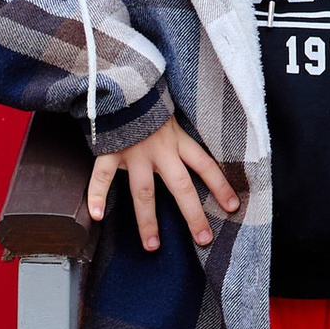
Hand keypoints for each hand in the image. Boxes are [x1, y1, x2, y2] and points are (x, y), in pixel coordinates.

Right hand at [87, 113, 241, 253]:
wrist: (120, 82)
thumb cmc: (147, 102)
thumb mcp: (171, 116)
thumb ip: (180, 136)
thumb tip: (196, 157)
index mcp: (178, 140)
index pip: (205, 165)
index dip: (220, 185)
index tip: (233, 207)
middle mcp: (159, 150)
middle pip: (180, 187)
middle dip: (193, 215)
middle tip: (203, 239)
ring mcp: (134, 153)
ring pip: (143, 192)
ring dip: (148, 221)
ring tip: (153, 245)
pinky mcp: (110, 150)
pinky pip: (101, 175)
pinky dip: (96, 194)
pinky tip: (97, 215)